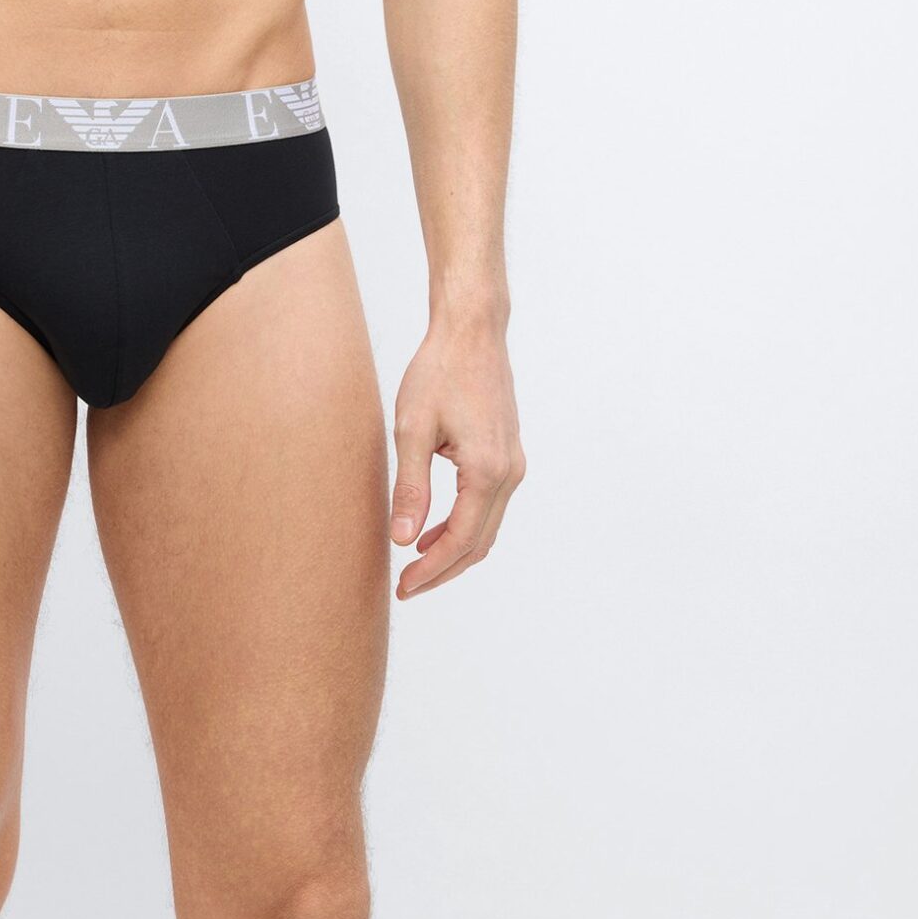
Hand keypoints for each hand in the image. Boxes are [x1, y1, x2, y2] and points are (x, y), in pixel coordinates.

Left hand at [389, 318, 524, 600]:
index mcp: (487, 471)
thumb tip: (403, 539)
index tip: (403, 587)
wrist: (472, 331)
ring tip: (415, 562)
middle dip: (443, 569)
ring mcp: (513, 464)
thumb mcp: (412, 429)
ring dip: (454, 550)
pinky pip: (490, 506)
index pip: (461, 541)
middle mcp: (509, 473)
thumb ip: (411, 487)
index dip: (432, 570)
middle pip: (479, 543)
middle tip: (406, 587)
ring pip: (487, 528)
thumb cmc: (439, 371)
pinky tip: (433, 527)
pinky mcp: (508, 454)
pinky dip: (464, 526)